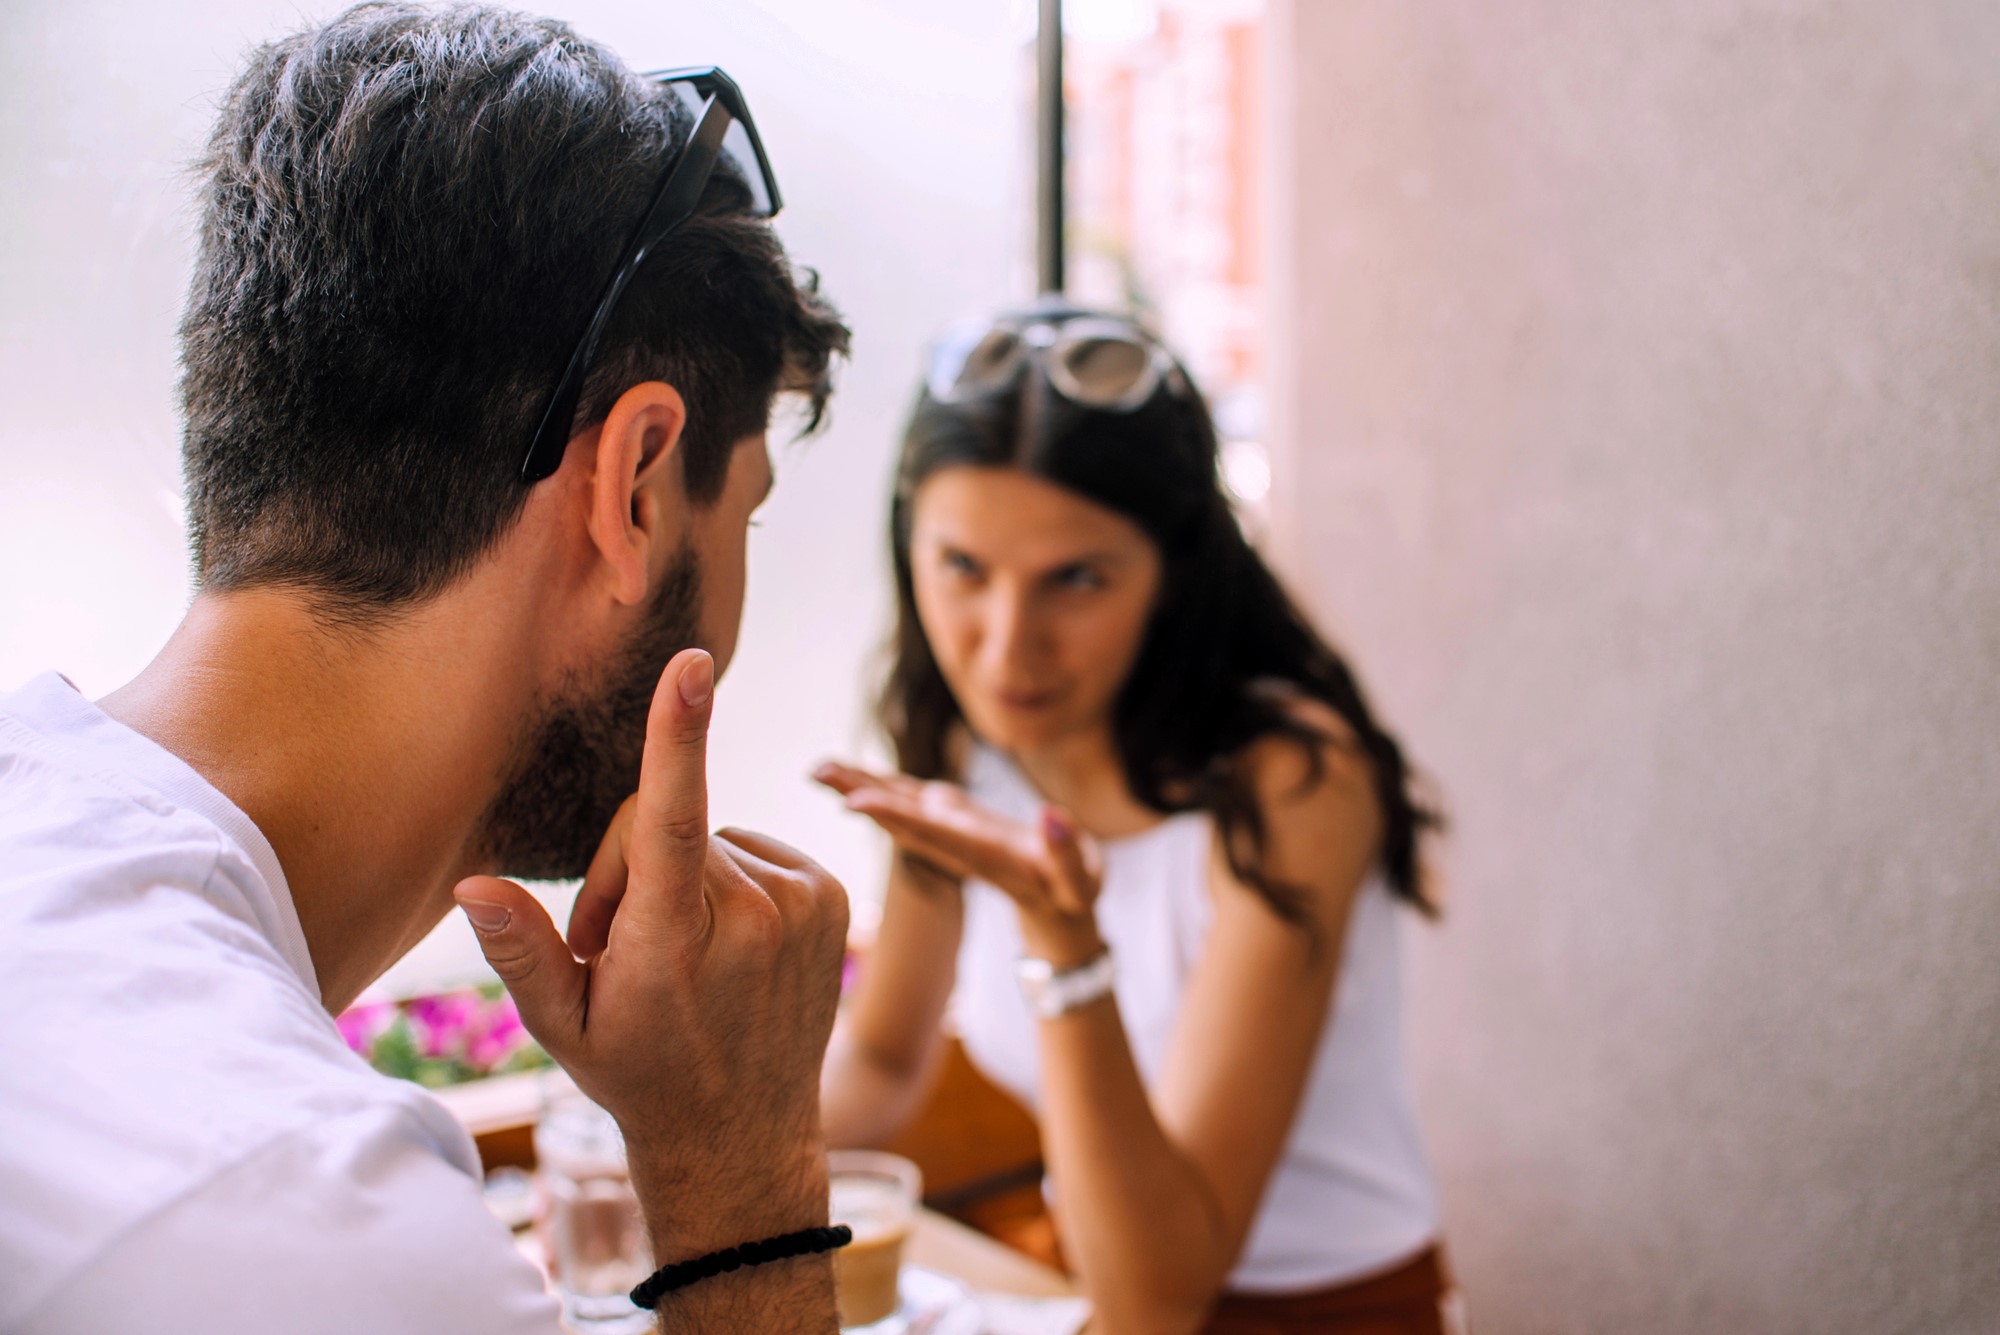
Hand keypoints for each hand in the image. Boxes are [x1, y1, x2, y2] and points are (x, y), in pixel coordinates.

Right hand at [457, 649, 850, 1261]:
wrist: (741, 1134)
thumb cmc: (636, 1073)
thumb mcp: (561, 1024)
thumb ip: (520, 949)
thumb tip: (472, 885)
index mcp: (673, 943)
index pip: (669, 820)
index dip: (676, 736)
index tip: (692, 667)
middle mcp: (747, 918)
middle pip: (664, 823)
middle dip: (628, 868)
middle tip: (614, 947)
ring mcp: (800, 904)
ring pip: (710, 836)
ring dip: (683, 878)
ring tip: (675, 957)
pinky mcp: (829, 894)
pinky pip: (752, 850)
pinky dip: (729, 880)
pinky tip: (723, 944)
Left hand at [813, 761, 1104, 963]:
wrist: (1058, 904)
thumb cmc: (1074, 889)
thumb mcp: (1079, 878)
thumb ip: (1066, 852)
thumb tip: (1052, 815)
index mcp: (981, 854)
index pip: (931, 833)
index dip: (893, 816)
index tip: (854, 803)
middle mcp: (955, 844)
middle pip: (900, 819)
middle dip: (859, 795)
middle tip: (815, 772)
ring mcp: (949, 833)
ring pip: (898, 807)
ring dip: (859, 787)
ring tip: (819, 768)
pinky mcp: (953, 821)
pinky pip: (910, 802)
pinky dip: (881, 785)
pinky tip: (853, 773)